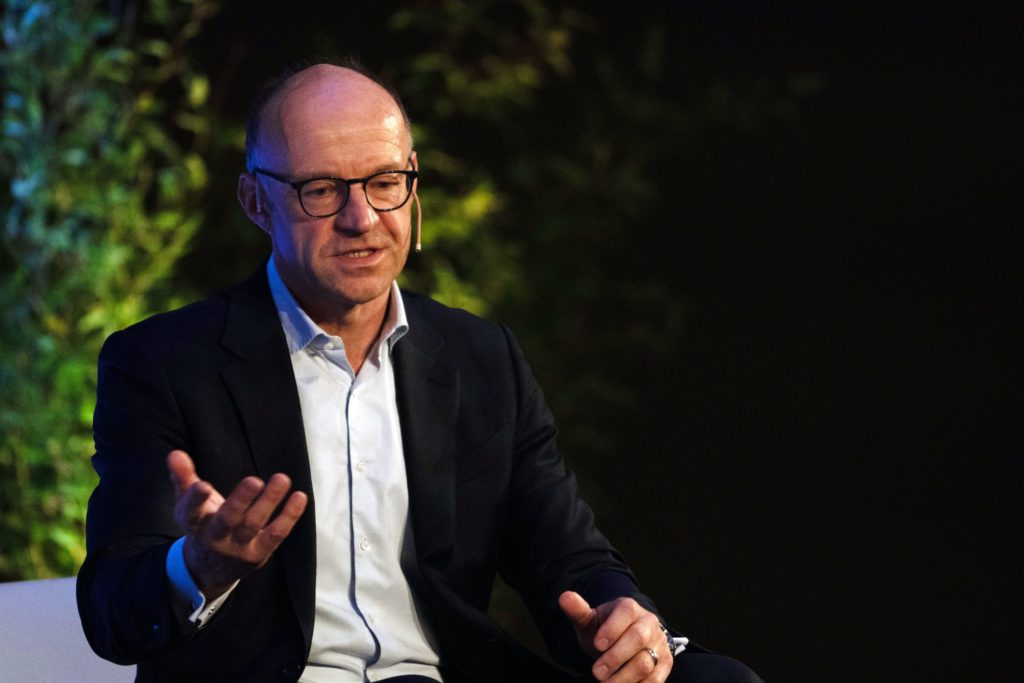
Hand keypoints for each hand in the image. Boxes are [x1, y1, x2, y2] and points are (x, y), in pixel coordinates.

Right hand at [167, 449, 307, 598]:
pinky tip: (299, 496)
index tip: (202, 485)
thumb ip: (183, 478)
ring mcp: (238, 548)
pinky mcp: (258, 554)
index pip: (191, 512)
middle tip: (254, 480)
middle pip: (227, 520)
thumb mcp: (189, 504)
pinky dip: (289, 516)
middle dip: (240, 501)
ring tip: (282, 478)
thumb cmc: (203, 525)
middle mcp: (215, 538)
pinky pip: (276, 535)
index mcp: (194, 523)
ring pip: (253, 525)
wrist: (210, 569)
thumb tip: (175, 453)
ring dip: (269, 502)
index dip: (195, 500)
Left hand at [559, 591, 673, 682]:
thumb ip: (578, 610)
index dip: (612, 629)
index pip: (626, 613)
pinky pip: (654, 680)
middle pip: (638, 639)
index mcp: (630, 608)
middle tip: (596, 672)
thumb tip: (564, 597)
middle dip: (615, 658)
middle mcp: (648, 624)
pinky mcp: (664, 664)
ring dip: (623, 678)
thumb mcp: (591, 620)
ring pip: (646, 663)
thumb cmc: (605, 629)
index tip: (597, 644)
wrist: (627, 638)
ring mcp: (659, 644)